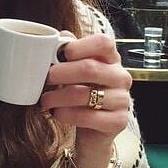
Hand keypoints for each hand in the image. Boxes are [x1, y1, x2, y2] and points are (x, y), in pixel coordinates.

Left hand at [39, 33, 131, 167]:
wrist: (91, 129)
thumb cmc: (81, 93)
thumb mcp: (74, 72)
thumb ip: (68, 54)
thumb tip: (58, 38)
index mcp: (111, 59)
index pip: (104, 43)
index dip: (81, 46)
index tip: (62, 53)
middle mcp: (120, 77)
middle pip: (90, 68)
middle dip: (62, 73)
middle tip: (46, 78)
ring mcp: (122, 100)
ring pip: (86, 94)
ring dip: (59, 97)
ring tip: (45, 100)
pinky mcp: (118, 122)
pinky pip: (90, 117)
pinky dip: (68, 115)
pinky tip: (57, 114)